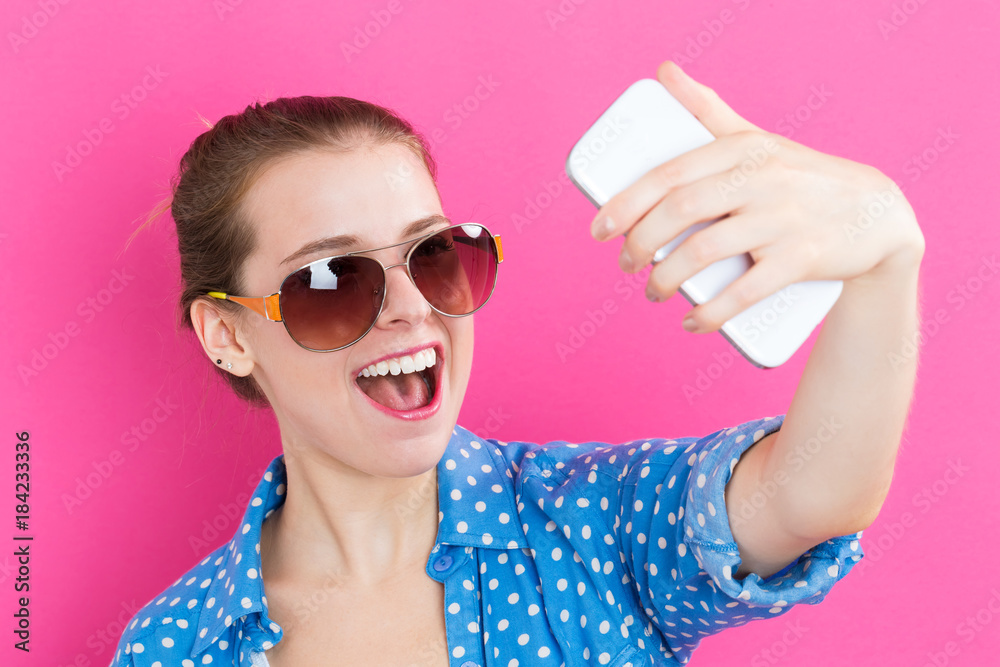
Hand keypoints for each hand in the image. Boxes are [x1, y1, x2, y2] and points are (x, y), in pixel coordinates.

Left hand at [591, 61, 924, 332]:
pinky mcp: (803, 259)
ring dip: (666, 281)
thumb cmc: (798, 176)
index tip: (599, 231)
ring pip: (704, 253)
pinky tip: (692, 323)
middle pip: (680, 213)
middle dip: (640, 244)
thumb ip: (708, 110)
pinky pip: (745, 291)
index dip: (626, 204)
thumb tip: (663, 71)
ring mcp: (783, 218)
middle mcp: (761, 178)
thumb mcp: (755, 139)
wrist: (876, 214)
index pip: (669, 173)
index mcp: (741, 148)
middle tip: (627, 265)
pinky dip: (711, 313)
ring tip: (653, 293)